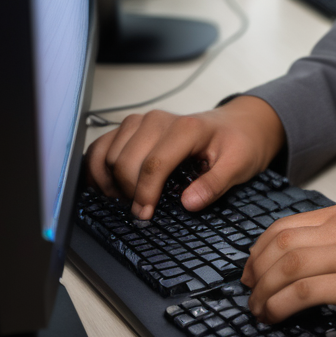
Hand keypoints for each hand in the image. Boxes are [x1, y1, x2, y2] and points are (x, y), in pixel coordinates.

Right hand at [84, 96, 285, 218]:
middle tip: (141, 212)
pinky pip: (101, 145)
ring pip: (109, 153)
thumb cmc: (238, 142)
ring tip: (127, 199)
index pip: (153, 164)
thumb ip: (215, 184)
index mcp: (186, 128)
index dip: (144, 194)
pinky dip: (97, 167)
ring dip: (111, 181)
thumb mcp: (238, 165)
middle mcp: (159, 120)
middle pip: (125, 161)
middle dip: (128, 191)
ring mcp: (142, 121)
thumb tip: (188, 203)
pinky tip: (108, 186)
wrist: (238, 124)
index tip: (145, 216)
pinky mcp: (132, 127)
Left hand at [240, 205, 335, 323]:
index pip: (284, 225)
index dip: (257, 251)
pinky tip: (276, 316)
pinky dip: (281, 304)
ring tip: (258, 310)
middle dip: (254, 271)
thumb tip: (298, 269)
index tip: (248, 272)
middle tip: (248, 294)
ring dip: (263, 290)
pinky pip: (305, 290)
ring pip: (287, 264)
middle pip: (279, 242)